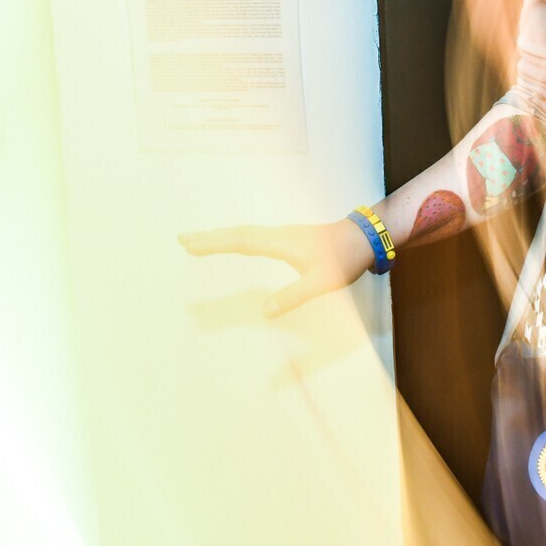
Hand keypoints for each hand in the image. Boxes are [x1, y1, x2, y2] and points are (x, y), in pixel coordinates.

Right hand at [179, 219, 373, 316]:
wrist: (364, 238)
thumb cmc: (345, 259)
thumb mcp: (322, 282)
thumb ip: (295, 295)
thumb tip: (265, 312)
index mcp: (281, 243)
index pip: (241, 242)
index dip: (215, 244)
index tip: (190, 245)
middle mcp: (278, 235)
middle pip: (237, 234)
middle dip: (209, 237)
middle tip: (182, 239)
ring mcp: (284, 234)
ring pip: (245, 233)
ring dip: (221, 236)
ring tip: (199, 241)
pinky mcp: (289, 237)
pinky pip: (255, 235)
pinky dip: (237, 238)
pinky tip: (235, 242)